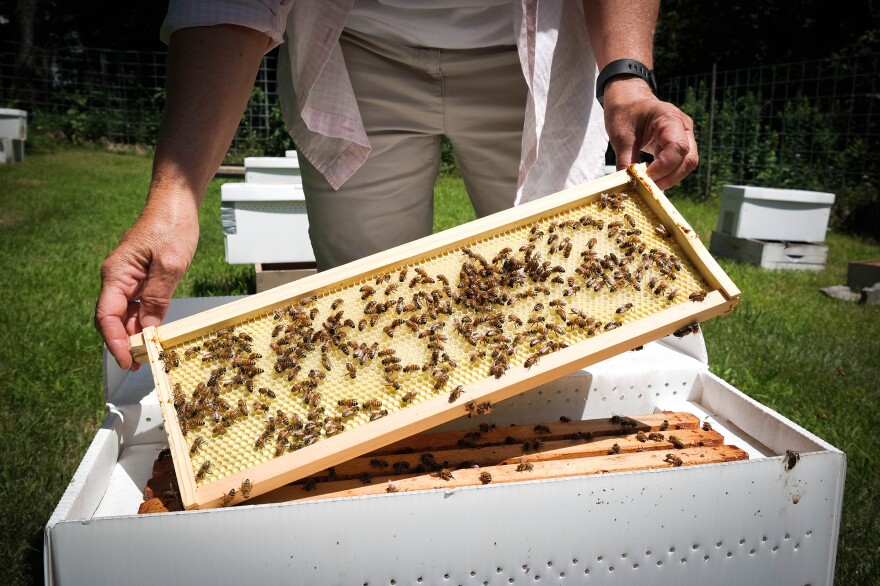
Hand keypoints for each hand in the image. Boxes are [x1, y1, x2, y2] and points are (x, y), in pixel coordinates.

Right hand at [95, 205, 198, 369]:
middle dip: (125, 344)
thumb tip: (147, 330)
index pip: (107, 317)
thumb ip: (157, 299)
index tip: (128, 362)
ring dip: (136, 335)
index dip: (115, 343)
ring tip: (151, 355)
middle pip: (114, 319)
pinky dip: (145, 320)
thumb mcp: (170, 265)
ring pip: (126, 314)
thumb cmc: (172, 226)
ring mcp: (128, 277)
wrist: (177, 202)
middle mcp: (117, 278)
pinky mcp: (141, 277)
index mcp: (117, 274)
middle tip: (143, 365)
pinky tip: (155, 333)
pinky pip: (138, 304)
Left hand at [602, 77, 698, 189]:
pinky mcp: (676, 145)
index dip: (664, 167)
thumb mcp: (620, 135)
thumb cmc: (625, 111)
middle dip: (669, 177)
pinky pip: (678, 164)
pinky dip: (667, 174)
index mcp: (670, 118)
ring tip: (649, 184)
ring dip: (670, 178)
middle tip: (648, 186)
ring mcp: (682, 136)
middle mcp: (682, 128)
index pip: (678, 148)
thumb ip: (625, 159)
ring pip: (686, 164)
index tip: (646, 177)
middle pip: (688, 159)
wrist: (627, 99)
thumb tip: (626, 183)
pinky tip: (651, 179)